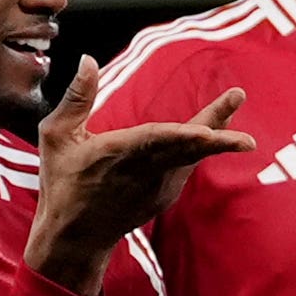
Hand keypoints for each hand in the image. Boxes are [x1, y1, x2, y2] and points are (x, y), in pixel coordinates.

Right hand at [24, 59, 254, 295]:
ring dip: (216, 131)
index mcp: (116, 156)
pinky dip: (202, 146)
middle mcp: (143, 173)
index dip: (181, 137)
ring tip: (233, 102)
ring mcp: (158, 187)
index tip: (208, 133)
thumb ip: (77, 98)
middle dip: (216, 131)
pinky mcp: (165, 194)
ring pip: (193, 155)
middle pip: (186, 148)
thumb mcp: (56, 136)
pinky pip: (187, 165)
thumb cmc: (62, 183)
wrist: (76, 237)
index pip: (154, 143)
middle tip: (239, 106)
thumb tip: (88, 58)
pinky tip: (215, 129)